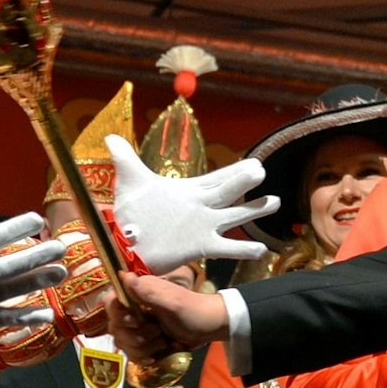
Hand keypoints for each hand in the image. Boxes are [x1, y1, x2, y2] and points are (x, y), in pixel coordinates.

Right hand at [0, 167, 67, 344]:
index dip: (14, 229)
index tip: (37, 219)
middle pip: (8, 267)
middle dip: (37, 257)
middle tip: (62, 247)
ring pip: (11, 292)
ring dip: (38, 283)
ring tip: (62, 273)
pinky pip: (3, 319)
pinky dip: (25, 318)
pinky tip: (48, 314)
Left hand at [107, 135, 277, 269]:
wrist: (125, 244)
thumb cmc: (131, 213)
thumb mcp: (130, 181)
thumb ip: (125, 158)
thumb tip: (110, 137)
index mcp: (189, 191)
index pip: (217, 177)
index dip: (234, 170)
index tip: (254, 162)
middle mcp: (202, 208)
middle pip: (228, 192)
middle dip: (243, 182)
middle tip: (261, 171)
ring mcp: (204, 227)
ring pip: (234, 217)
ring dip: (254, 211)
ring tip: (275, 202)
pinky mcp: (200, 247)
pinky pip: (226, 248)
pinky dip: (243, 250)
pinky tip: (260, 250)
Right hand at [109, 272, 228, 361]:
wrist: (208, 326)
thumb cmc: (192, 309)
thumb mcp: (171, 300)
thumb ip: (147, 291)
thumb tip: (124, 276)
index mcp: (136, 294)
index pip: (110, 303)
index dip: (119, 316)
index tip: (136, 321)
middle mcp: (132, 309)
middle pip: (114, 328)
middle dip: (136, 336)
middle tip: (157, 332)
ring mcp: (136, 327)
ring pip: (122, 343)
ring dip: (142, 348)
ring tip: (162, 342)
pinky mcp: (142, 342)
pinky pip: (131, 354)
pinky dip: (144, 357)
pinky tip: (158, 354)